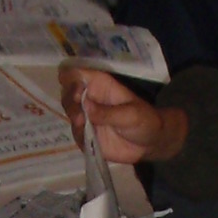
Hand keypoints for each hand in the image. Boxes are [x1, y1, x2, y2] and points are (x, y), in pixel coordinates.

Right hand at [59, 66, 186, 170]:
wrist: (150, 143)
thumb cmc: (144, 120)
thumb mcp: (130, 114)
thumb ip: (108, 112)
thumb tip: (86, 108)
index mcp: (99, 84)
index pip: (75, 73)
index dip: (71, 79)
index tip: (77, 92)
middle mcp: (89, 97)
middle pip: (67, 92)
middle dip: (69, 100)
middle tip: (79, 112)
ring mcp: (86, 116)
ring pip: (69, 111)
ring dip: (73, 117)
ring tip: (82, 123)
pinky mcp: (86, 134)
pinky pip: (75, 132)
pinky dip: (78, 134)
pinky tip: (86, 137)